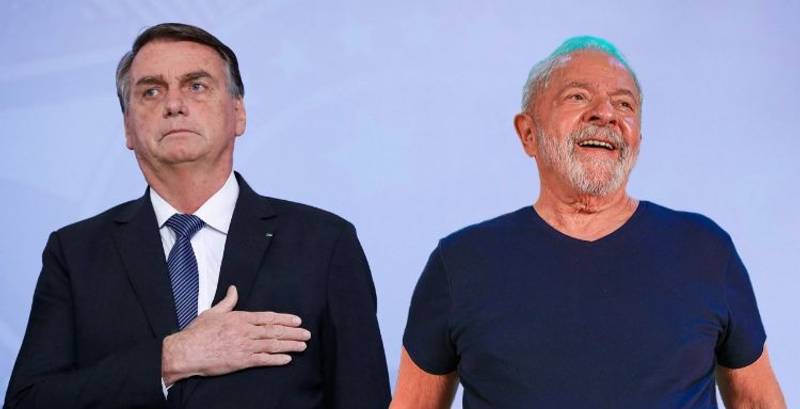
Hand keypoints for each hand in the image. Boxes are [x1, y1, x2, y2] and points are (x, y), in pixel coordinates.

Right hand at [161, 285, 309, 384]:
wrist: (187, 351)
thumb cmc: (198, 333)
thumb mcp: (213, 312)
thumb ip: (227, 302)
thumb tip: (234, 289)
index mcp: (240, 318)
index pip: (268, 317)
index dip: (285, 319)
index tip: (297, 321)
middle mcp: (245, 331)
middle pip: (274, 331)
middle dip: (293, 332)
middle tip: (307, 334)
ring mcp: (244, 346)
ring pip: (272, 345)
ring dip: (289, 345)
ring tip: (302, 346)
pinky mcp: (241, 361)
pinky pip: (263, 360)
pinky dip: (276, 360)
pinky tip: (287, 359)